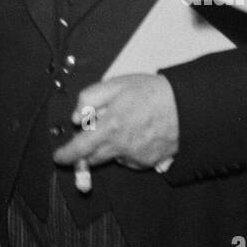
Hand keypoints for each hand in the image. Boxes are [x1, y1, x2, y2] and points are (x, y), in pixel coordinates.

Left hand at [53, 74, 178, 170]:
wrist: (187, 106)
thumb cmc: (151, 92)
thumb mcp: (115, 84)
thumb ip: (89, 99)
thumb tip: (75, 117)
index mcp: (110, 128)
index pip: (80, 149)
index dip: (66, 155)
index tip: (59, 157)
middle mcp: (121, 148)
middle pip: (93, 159)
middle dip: (86, 153)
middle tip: (91, 136)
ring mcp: (136, 157)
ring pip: (113, 158)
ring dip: (109, 147)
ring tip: (124, 124)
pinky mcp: (149, 162)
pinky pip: (130, 159)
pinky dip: (127, 150)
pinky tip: (138, 132)